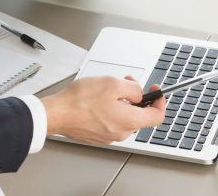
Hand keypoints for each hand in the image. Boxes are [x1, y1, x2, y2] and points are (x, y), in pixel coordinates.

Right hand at [41, 76, 165, 143]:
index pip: (157, 116)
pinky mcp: (97, 135)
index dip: (159, 102)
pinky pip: (110, 121)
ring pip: (123, 117)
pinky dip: (109, 109)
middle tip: (125, 82)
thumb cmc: (81, 101)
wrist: (58, 114)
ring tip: (105, 89)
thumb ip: (132, 88)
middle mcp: (121, 132)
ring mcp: (108, 136)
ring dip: (120, 102)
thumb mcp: (112, 83)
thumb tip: (139, 92)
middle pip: (138, 115)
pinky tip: (96, 100)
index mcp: (129, 121)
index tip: (156, 92)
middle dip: (135, 97)